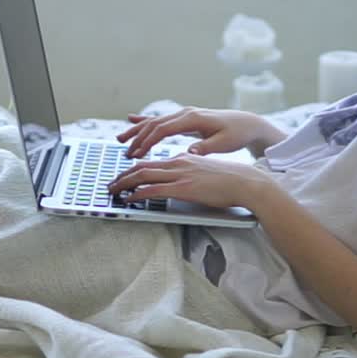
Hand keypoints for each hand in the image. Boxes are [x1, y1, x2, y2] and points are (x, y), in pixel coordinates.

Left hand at [107, 153, 276, 209]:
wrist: (245, 182)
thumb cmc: (230, 181)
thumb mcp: (205, 173)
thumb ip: (190, 174)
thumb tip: (181, 182)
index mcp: (183, 159)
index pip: (151, 162)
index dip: (133, 169)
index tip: (123, 176)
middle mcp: (178, 163)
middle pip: (142, 166)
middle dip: (122, 175)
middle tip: (111, 183)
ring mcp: (180, 174)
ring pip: (143, 174)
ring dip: (124, 182)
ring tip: (113, 190)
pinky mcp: (183, 187)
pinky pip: (153, 188)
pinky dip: (137, 193)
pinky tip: (129, 198)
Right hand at [116, 107, 285, 158]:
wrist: (246, 123)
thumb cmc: (236, 134)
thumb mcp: (224, 143)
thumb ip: (206, 147)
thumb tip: (190, 153)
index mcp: (193, 119)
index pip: (163, 129)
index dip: (148, 141)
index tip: (138, 154)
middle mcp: (185, 114)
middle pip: (154, 124)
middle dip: (138, 138)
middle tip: (126, 154)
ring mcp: (184, 115)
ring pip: (154, 121)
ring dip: (137, 131)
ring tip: (121, 141)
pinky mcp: (185, 119)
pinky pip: (161, 120)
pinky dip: (145, 121)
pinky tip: (132, 120)